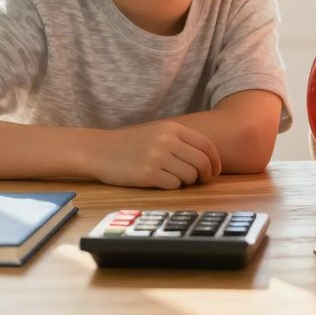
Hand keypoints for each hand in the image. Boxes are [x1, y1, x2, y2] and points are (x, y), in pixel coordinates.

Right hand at [89, 120, 221, 188]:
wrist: (99, 150)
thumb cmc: (131, 144)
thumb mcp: (157, 133)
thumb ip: (180, 142)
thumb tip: (208, 160)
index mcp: (172, 128)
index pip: (206, 145)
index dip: (215, 161)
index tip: (216, 171)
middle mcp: (167, 141)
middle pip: (201, 162)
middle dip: (205, 175)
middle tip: (201, 180)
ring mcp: (157, 157)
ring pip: (189, 176)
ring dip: (187, 181)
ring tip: (174, 178)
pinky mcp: (148, 174)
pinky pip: (174, 185)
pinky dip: (172, 186)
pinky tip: (160, 181)